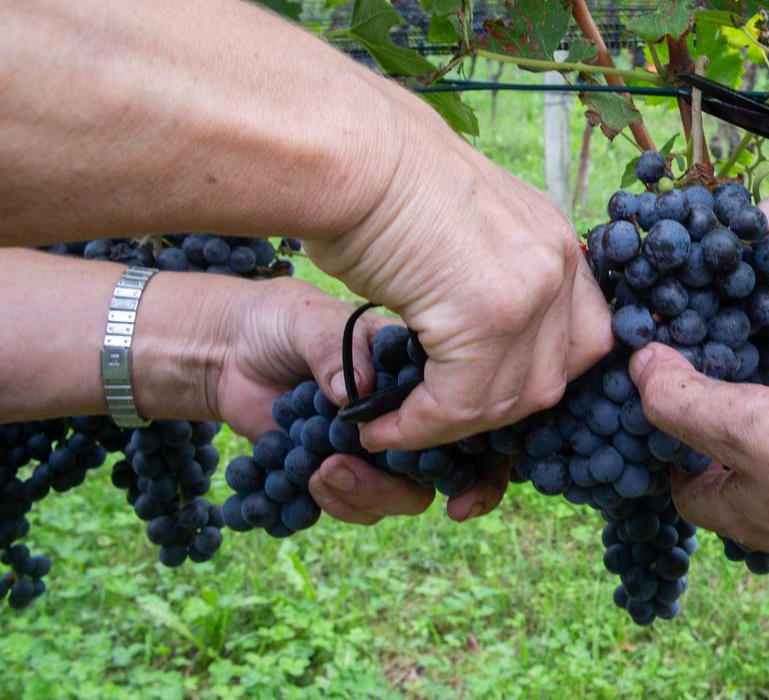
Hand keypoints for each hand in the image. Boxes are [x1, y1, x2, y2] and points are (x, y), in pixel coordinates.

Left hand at [207, 277, 506, 524]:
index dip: (483, 467)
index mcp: (419, 376)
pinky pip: (357, 506)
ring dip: (363, 496)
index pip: (472, 419)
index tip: (460, 501)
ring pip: (400, 496)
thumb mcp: (305, 322)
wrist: (227, 351)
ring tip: (316, 471)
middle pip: (439, 473)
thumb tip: (354, 391)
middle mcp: (410, 415)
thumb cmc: (280, 322)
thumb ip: (332, 351)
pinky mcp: (342, 470)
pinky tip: (303, 480)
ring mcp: (378, 449)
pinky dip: (336, 503)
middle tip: (342, 473)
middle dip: (398, 489)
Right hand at [307, 103, 614, 451]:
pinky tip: (379, 425)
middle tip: (435, 417)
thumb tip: (478, 339)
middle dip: (492, 410)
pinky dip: (419, 426)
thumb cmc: (378, 183)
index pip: (582, 337)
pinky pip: (460, 401)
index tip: (481, 397)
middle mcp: (556, 261)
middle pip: (552, 377)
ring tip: (396, 425)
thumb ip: (488, 276)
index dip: (531, 379)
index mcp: (554, 239)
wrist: (349, 154)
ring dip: (449, 425)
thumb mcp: (460, 229)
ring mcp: (530, 289)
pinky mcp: (488, 316)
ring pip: (506, 399)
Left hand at [629, 320, 768, 592]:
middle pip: (742, 419)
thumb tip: (638, 365)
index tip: (658, 364)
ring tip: (764, 290)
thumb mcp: (745, 431)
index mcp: (737, 501)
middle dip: (729, 364)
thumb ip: (686, 399)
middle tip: (711, 302)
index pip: (683, 469)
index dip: (666, 422)